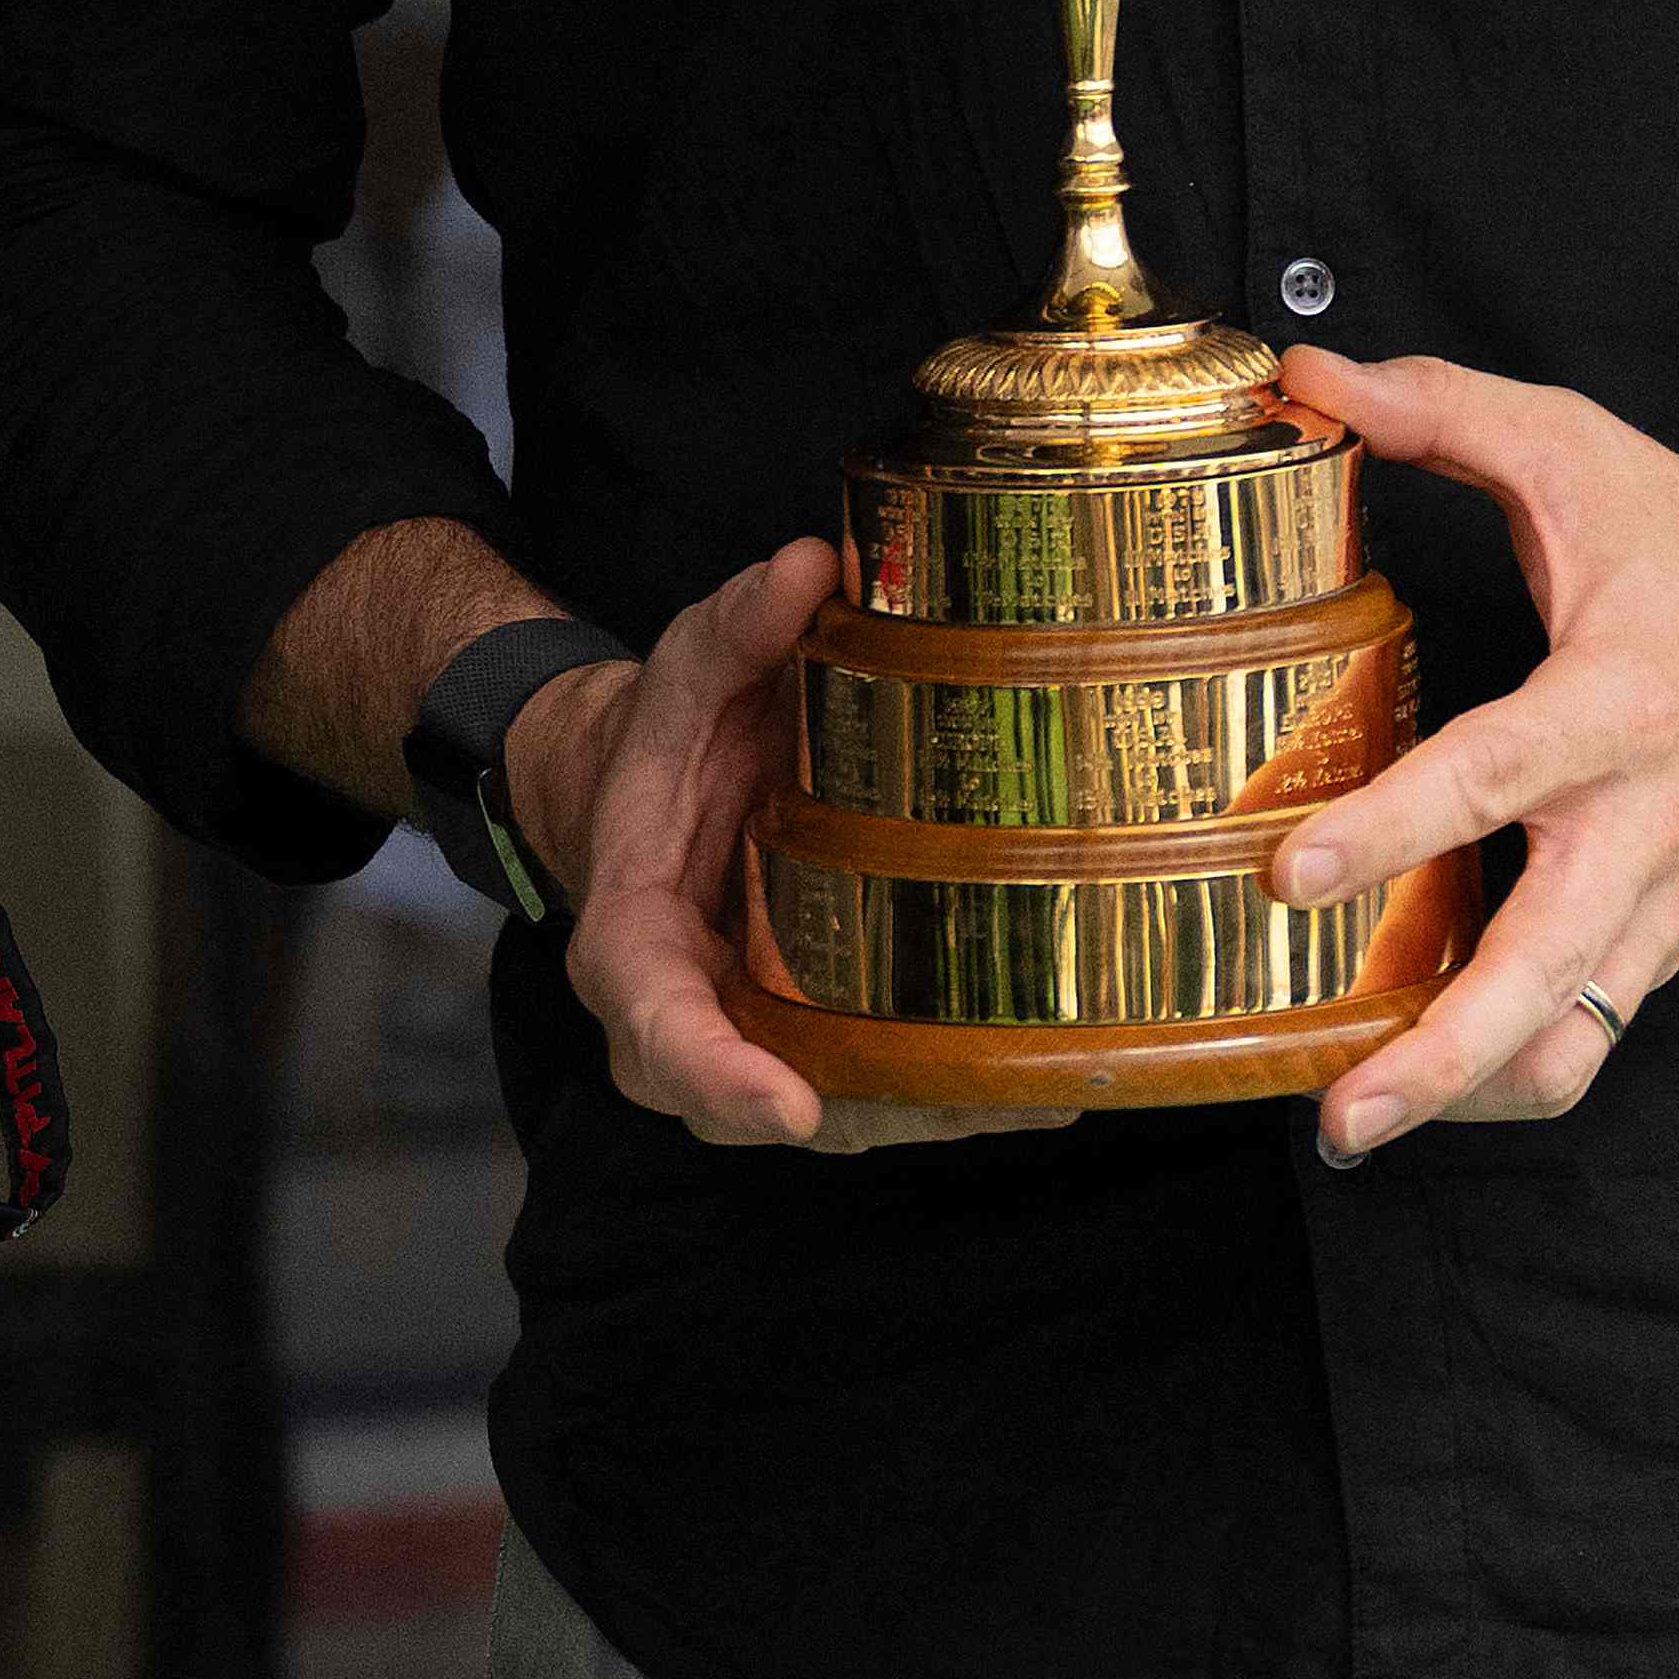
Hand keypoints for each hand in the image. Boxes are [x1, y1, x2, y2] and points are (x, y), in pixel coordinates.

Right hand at [551, 540, 1066, 1153]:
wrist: (652, 790)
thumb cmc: (667, 740)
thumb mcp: (690, 668)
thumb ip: (740, 623)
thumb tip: (810, 563)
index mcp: (631, 937)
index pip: (655, 1023)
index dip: (717, 1073)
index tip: (789, 1107)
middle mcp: (681, 1014)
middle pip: (752, 1101)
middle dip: (861, 1111)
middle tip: (978, 1097)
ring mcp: (747, 1037)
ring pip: (829, 1112)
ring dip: (930, 1114)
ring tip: (1039, 1096)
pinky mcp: (808, 1037)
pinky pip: (871, 1089)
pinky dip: (951, 1095)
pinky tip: (1047, 1084)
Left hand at [1264, 348, 1678, 1159]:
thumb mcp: (1577, 448)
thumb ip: (1440, 409)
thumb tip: (1306, 377)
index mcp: (1619, 700)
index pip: (1494, 776)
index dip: (1390, 830)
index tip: (1286, 875)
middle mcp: (1646, 818)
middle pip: (1545, 971)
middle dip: (1441, 1055)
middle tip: (1340, 1114)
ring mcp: (1666, 890)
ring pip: (1579, 1032)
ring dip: (1476, 1091)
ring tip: (1365, 1126)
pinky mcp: (1675, 929)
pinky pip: (1599, 1025)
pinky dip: (1521, 1065)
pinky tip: (1436, 1080)